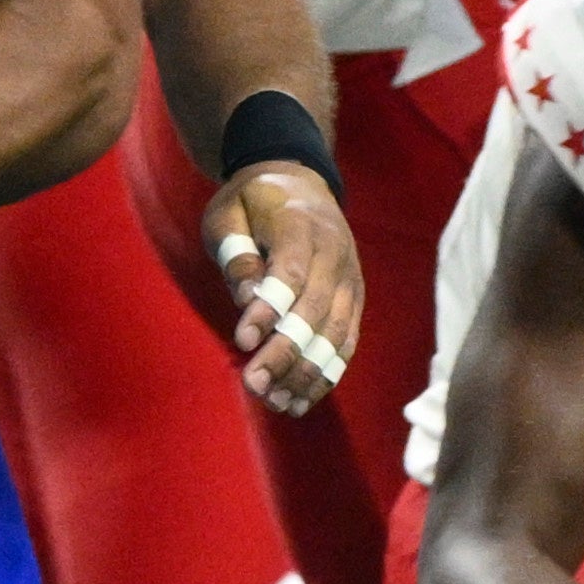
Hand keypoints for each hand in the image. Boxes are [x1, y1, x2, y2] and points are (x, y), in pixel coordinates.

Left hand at [204, 157, 361, 418]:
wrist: (300, 181)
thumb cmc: (252, 201)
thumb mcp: (229, 212)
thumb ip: (236, 252)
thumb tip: (248, 297)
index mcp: (301, 225)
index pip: (290, 273)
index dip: (269, 310)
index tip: (243, 341)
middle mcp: (335, 254)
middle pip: (315, 311)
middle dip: (285, 353)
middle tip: (254, 385)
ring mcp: (350, 278)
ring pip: (335, 333)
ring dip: (306, 373)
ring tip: (276, 403)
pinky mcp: (354, 299)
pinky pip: (346, 342)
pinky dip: (326, 374)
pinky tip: (300, 400)